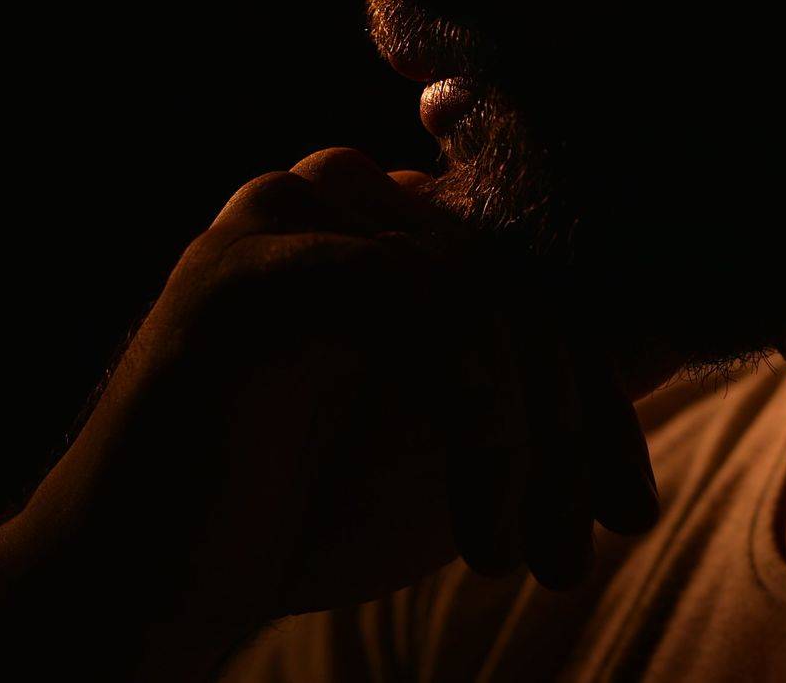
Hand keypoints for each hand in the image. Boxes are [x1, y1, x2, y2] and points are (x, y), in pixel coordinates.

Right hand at [8, 147, 658, 647]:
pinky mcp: (252, 267)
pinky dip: (481, 430)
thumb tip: (653, 337)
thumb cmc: (292, 517)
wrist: (132, 590)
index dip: (585, 384)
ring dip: (532, 437)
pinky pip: (423, 307)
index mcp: (366, 225)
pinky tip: (479, 537)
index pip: (519, 266)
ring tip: (537, 557)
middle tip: (587, 544)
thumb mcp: (448, 448)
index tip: (620, 504)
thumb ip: (530, 384)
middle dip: (570, 419)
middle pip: (510, 272)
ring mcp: (280, 218)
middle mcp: (326, 195)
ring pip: (478, 289)